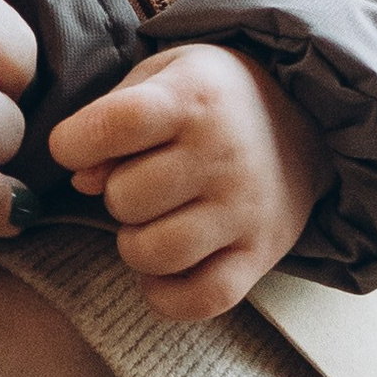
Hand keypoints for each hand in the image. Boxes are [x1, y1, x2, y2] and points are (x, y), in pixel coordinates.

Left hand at [47, 42, 326, 319]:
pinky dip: (167, 296)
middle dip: (113, 194)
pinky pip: (203, 298)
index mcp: (191, 99)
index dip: (73, 143)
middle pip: (126, 197)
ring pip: (157, 253)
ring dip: (134, 245)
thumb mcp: (160, 77)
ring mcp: (245, 209)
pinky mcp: (261, 254)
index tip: (73, 147)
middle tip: (135, 182)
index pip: (114, 125)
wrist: (303, 120)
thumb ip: (110, 118)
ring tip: (149, 223)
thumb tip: (80, 180)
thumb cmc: (210, 98)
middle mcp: (222, 154)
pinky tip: (161, 272)